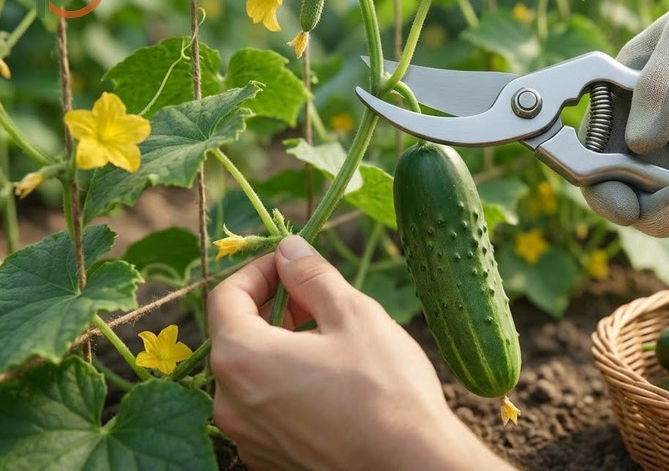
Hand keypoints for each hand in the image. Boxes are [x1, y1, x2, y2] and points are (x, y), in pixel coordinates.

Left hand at [208, 236, 511, 470]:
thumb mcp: (353, 315)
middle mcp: (229, 403)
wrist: (411, 467)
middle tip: (319, 298)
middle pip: (238, 335)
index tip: (292, 262)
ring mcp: (247, 437)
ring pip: (254, 373)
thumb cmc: (385, 390)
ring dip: (283, 347)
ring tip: (333, 340)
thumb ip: (312, 276)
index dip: (259, 270)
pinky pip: (267, 408)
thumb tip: (289, 250)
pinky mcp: (269, 459)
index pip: (227, 296)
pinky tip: (333, 381)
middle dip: (275, 308)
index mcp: (240, 359)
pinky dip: (288, 384)